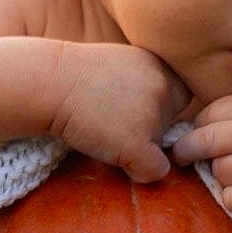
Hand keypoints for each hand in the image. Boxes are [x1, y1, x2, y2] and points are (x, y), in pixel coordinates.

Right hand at [49, 43, 191, 182]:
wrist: (49, 83)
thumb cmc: (76, 75)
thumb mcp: (122, 61)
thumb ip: (146, 78)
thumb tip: (158, 106)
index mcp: (160, 66)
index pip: (182, 96)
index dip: (162, 108)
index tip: (134, 109)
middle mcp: (163, 88)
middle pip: (175, 122)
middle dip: (156, 128)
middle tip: (120, 123)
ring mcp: (153, 116)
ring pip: (163, 146)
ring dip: (142, 146)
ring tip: (108, 132)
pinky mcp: (138, 144)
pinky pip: (155, 170)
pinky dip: (139, 171)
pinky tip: (115, 155)